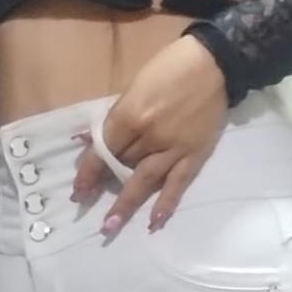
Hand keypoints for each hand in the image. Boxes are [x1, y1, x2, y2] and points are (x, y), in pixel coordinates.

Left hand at [71, 34, 228, 231]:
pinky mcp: (195, 154)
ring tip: (109, 228)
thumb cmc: (169, 68)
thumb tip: (88, 138)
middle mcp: (148, 136)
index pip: (103, 149)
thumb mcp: (135, 86)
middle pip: (120, 165)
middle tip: (84, 207)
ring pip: (144, 180)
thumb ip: (114, 116)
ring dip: (126, 205)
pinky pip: (178, 183)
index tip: (78, 189)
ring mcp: (173, 148)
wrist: (214, 63)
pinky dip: (166, 203)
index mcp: (130, 114)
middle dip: (102, 185)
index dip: (88, 171)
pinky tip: (154, 222)